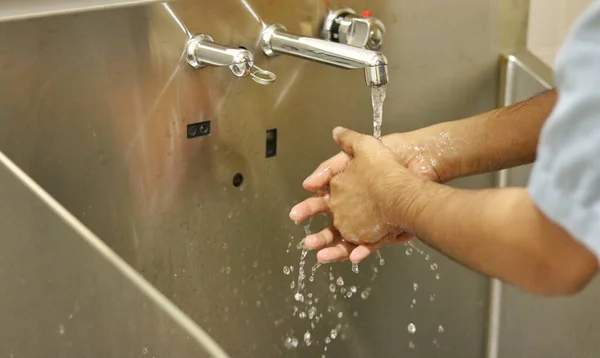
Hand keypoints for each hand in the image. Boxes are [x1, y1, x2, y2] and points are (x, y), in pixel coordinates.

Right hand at [290, 127, 426, 262]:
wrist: (418, 168)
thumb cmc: (392, 159)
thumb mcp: (364, 148)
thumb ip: (344, 147)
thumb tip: (331, 140)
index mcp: (347, 189)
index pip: (323, 201)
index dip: (309, 208)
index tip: (296, 214)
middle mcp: (356, 208)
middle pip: (332, 225)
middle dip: (317, 235)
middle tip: (306, 242)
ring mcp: (369, 221)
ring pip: (346, 239)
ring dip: (333, 249)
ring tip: (321, 256)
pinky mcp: (385, 232)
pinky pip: (370, 245)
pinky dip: (360, 251)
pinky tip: (353, 255)